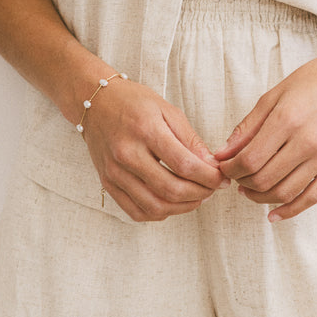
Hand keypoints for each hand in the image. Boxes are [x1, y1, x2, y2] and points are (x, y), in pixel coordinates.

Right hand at [82, 76, 227, 222]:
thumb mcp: (166, 109)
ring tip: (196, 197)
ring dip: (182, 207)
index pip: (184, 164)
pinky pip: (136, 211)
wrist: (95, 103)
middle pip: (171, 189)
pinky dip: (159, 213)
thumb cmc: (133, 102)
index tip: (221, 178)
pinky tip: (172, 202)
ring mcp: (114, 172)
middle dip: (200, 193)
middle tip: (212, 189)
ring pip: (155, 206)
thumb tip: (211, 165)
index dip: (208, 176)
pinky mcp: (107, 183)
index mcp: (145, 130)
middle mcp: (127, 153)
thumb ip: (189, 138)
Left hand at [214, 41, 316, 220]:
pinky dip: (290, 210)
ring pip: (285, 192)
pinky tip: (274, 214)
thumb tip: (223, 153)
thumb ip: (247, 127)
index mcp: (287, 120)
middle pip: (265, 179)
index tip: (224, 166)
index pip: (250, 159)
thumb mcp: (273, 96)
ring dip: (260, 198)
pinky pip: (311, 197)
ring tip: (249, 191)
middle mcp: (307, 141)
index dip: (231, 168)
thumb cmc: (311, 82)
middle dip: (243, 183)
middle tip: (235, 177)